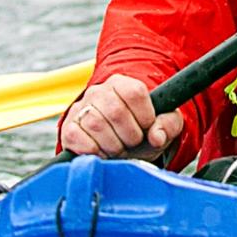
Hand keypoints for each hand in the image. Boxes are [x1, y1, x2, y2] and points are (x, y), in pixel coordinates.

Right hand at [55, 76, 174, 159]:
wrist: (120, 146)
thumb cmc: (141, 132)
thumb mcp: (163, 126)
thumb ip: (168, 125)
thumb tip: (156, 136)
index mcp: (122, 84)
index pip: (135, 92)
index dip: (145, 116)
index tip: (146, 127)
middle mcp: (98, 92)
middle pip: (116, 111)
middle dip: (130, 136)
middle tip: (132, 142)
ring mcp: (81, 109)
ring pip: (96, 124)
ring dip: (113, 145)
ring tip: (118, 148)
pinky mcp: (69, 128)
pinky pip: (78, 138)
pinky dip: (95, 151)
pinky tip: (103, 152)